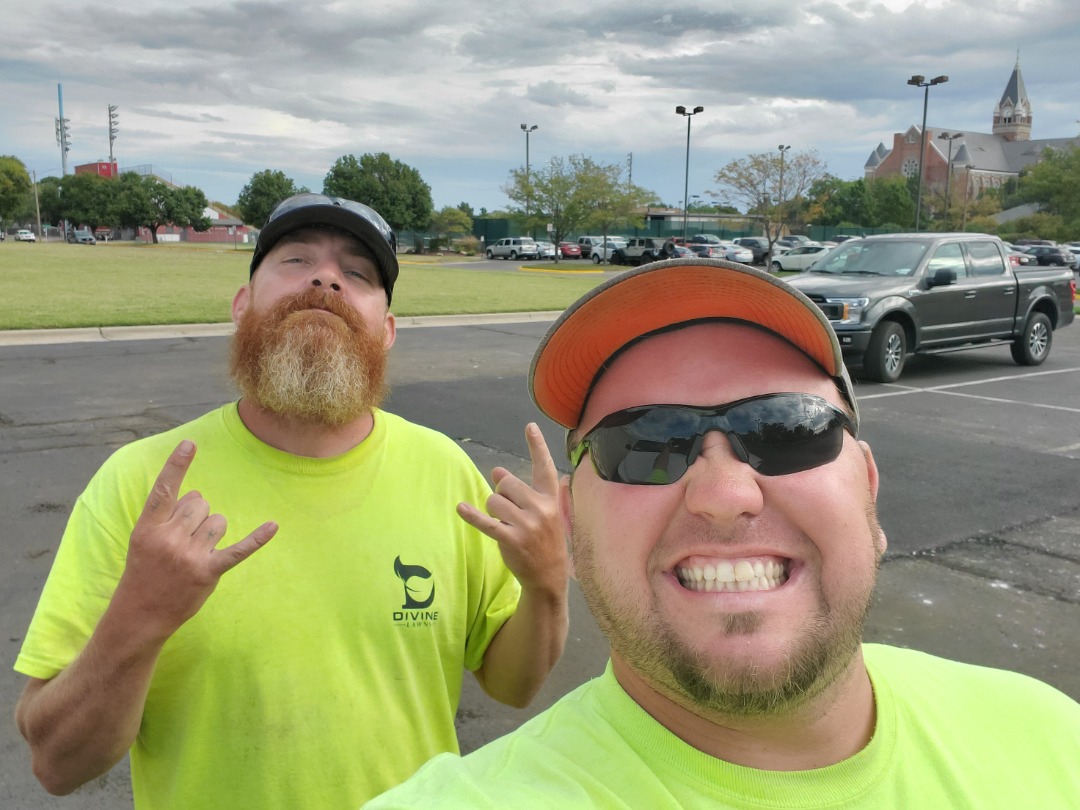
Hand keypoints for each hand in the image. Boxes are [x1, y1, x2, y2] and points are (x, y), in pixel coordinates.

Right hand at [115, 440, 276, 638]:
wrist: (140, 614)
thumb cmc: (145, 571)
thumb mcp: (144, 540)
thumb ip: (168, 515)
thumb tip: (198, 495)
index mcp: (148, 527)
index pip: (164, 490)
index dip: (177, 465)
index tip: (190, 444)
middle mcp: (168, 538)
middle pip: (201, 503)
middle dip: (198, 515)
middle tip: (182, 540)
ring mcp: (189, 556)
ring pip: (219, 521)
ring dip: (213, 532)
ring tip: (194, 552)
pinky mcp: (208, 571)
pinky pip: (238, 550)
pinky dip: (257, 539)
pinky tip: (273, 526)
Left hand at [457, 423, 567, 594]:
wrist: (548, 575)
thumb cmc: (543, 539)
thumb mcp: (541, 512)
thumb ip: (521, 490)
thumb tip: (496, 470)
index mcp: (550, 499)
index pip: (544, 467)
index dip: (537, 446)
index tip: (530, 427)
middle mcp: (540, 508)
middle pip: (506, 484)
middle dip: (501, 494)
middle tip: (511, 513)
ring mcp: (526, 524)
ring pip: (493, 501)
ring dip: (493, 511)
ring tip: (506, 525)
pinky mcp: (511, 539)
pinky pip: (486, 522)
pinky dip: (471, 515)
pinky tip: (460, 508)